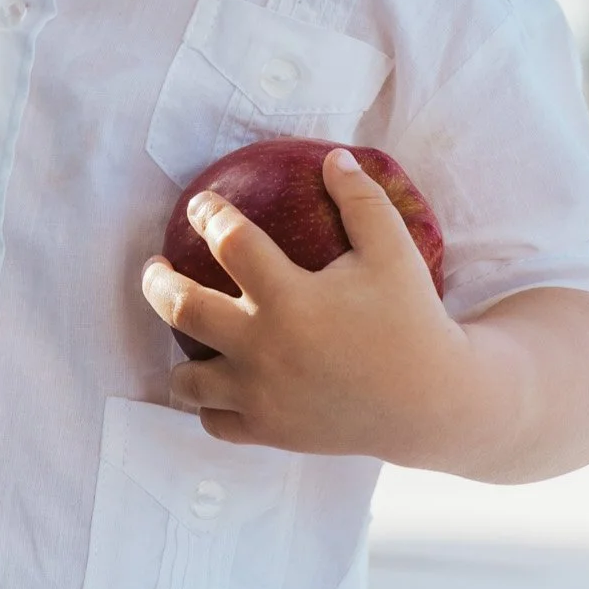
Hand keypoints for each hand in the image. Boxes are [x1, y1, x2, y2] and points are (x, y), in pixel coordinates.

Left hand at [141, 148, 462, 460]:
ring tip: (178, 327)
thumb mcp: (393, 250)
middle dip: (157, 281)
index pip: (230, 241)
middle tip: (155, 265)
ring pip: (188, 379)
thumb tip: (332, 157)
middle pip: (183, 308)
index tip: (202, 204)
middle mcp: (266, 349)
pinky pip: (216, 422)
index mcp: (291, 298)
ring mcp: (264, 396)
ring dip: (176, 350)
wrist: (432, 404)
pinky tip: (211, 379)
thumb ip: (361, 199)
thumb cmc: (412, 320)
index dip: (210, 214)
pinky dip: (205, 402)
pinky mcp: (272, 432)